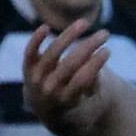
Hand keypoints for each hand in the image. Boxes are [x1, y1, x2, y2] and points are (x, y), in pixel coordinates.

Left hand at [22, 19, 110, 135]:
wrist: (48, 112)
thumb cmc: (77, 104)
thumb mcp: (90, 103)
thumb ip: (94, 85)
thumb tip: (96, 63)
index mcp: (66, 102)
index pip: (82, 80)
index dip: (95, 64)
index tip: (107, 50)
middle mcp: (49, 90)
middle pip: (70, 64)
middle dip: (89, 46)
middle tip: (105, 34)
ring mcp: (36, 79)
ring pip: (53, 53)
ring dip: (69, 35)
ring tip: (85, 23)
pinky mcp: (28, 68)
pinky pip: (30, 51)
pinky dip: (36, 39)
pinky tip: (47, 27)